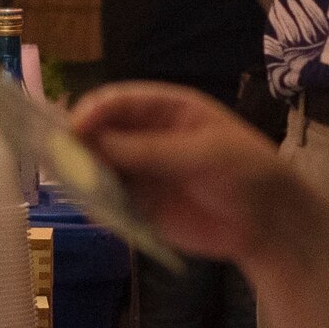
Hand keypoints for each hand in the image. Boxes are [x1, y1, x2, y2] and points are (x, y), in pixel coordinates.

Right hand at [69, 81, 289, 264]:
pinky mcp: (143, 206)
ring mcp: (143, 172)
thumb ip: (150, 151)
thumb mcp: (203, 155)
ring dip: (82, 176)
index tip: (73, 130)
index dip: (93, 111)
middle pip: (101, 133)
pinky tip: (94, 212)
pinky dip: (97, 206)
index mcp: (166, 110)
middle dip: (78, 144)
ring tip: (70, 187)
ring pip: (100, 168)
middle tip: (56, 158)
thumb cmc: (247, 173)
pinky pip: (110, 202)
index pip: (119, 102)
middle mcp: (147, 137)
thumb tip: (94, 142)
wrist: (272, 225)